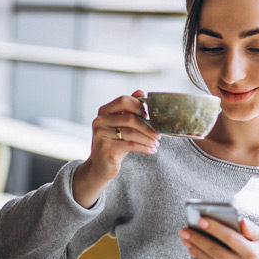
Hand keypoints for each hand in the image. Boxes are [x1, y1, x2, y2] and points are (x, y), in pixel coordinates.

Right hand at [73, 90, 159, 207]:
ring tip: (157, 143)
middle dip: (147, 126)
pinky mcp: (106, 148)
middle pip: (129, 118)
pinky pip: (130, 145)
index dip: (139, 106)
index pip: (123, 100)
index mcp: (104, 111)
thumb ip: (129, 109)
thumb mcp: (122, 125)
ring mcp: (101, 134)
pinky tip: (152, 150)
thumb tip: (141, 91)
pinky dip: (144, 148)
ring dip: (147, 139)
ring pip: (131, 133)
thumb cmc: (115, 143)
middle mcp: (100, 120)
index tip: (151, 116)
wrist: (101, 166)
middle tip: (158, 133)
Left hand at [178, 217, 258, 258]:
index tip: (199, 220)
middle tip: (184, 230)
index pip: (230, 238)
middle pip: (215, 251)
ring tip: (185, 239)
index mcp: (252, 253)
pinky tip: (193, 250)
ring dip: (195, 249)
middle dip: (198, 239)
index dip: (214, 228)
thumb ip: (251, 228)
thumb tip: (239, 219)